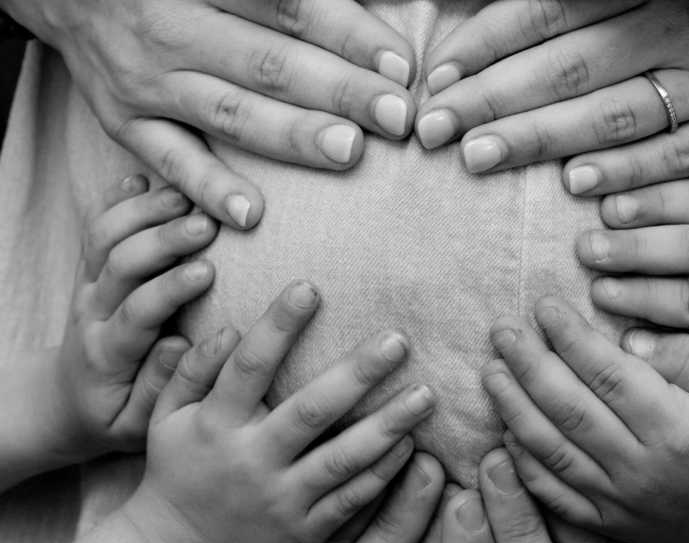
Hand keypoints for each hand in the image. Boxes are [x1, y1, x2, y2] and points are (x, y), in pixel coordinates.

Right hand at [1, 0, 415, 228]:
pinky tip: (252, 215)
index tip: (401, 66)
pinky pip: (170, 160)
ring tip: (348, 153)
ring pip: (229, 111)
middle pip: (268, 61)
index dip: (348, 35)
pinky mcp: (126, 123)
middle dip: (339, 89)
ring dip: (291, 136)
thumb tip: (363, 18)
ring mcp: (147, 79)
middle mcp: (173, 27)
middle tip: (395, 115)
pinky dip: (209, 188)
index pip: (288, 5)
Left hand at [55, 176, 216, 458]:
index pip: (137, 311)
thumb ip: (161, 386)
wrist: (67, 402)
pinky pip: (95, 227)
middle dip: (162, 239)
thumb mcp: (137, 424)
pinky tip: (145, 179)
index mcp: (110, 353)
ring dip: (144, 210)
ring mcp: (89, 286)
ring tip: (188, 194)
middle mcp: (94, 312)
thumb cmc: (114, 416)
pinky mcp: (90, 271)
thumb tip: (183, 343)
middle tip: (206, 223)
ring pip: (104, 235)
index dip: (170, 287)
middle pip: (119, 263)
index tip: (208, 271)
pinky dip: (118, 199)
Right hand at [126, 282, 436, 542]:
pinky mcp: (304, 531)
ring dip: (388, 426)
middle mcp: (252, 460)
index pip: (249, 366)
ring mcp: (281, 499)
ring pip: (342, 460)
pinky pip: (350, 501)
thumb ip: (192, 371)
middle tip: (398, 339)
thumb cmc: (176, 470)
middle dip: (357, 373)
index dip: (278, 326)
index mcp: (216, 425)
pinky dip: (382, 474)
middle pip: (310, 410)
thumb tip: (228, 327)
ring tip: (426, 394)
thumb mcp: (166, 418)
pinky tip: (413, 444)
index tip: (310, 287)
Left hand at [416, 0, 688, 193]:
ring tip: (479, 157)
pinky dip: (627, 171)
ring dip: (542, 137)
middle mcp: (680, 31)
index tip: (440, 80)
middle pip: (571, 65)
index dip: (489, 46)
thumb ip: (581, 26)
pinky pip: (677, 155)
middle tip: (436, 129)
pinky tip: (576, 185)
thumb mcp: (648, 10)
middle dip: (495, 98)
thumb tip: (489, 48)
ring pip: (614, 112)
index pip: (551, 10)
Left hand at [482, 297, 688, 542]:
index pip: (606, 374)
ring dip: (512, 408)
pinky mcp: (605, 522)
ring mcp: (616, 500)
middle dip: (527, 366)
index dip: (569, 337)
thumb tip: (632, 339)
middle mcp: (637, 467)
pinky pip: (551, 493)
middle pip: (567, 410)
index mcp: (675, 429)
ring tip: (490, 371)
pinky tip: (503, 430)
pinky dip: (521, 462)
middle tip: (501, 332)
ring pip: (549, 450)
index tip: (543, 305)